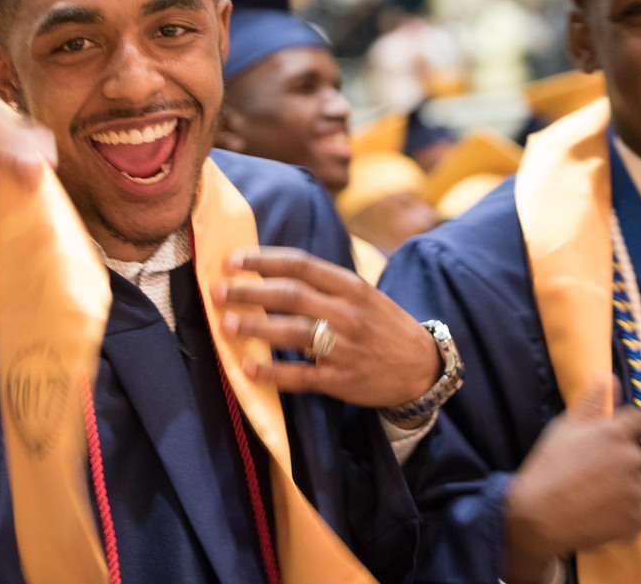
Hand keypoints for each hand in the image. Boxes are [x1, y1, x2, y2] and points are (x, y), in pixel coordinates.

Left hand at [212, 246, 441, 407]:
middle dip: (250, 292)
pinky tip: (248, 368)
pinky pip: (300, 376)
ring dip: (255, 328)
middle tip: (218, 291)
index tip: (233, 260)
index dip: (264, 261)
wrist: (423, 367)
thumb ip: (325, 284)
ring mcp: (344, 348)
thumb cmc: (383, 325)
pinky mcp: (341, 380)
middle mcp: (347, 313)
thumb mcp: (363, 294)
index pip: (301, 266)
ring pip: (292, 333)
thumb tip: (272, 270)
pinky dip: (272, 372)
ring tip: (227, 325)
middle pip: (291, 296)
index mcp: (351, 286)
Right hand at [502, 375, 640, 583]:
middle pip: (640, 451)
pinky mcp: (640, 517)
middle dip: (625, 457)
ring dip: (631, 484)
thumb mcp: (564, 427)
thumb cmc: (548, 466)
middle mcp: (632, 457)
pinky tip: (622, 510)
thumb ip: (591, 402)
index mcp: (615, 432)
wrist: (540, 514)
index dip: (632, 425)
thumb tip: (609, 377)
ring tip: (602, 493)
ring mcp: (638, 488)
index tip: (621, 435)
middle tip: (598, 469)